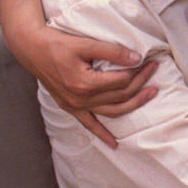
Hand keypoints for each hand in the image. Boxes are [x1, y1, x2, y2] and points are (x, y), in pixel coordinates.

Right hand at [8, 23, 157, 147]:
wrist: (32, 48)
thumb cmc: (57, 43)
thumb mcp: (86, 43)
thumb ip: (112, 51)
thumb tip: (136, 58)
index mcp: (85, 83)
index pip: (122, 81)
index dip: (139, 71)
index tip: (150, 61)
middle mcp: (80, 99)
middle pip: (120, 95)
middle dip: (141, 83)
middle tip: (155, 69)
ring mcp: (75, 106)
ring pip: (111, 111)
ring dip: (133, 104)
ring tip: (150, 93)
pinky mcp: (70, 107)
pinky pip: (89, 124)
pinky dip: (102, 134)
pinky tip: (114, 144)